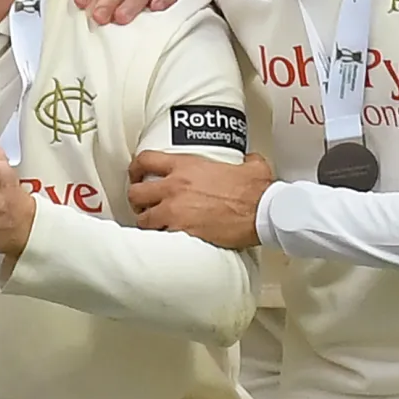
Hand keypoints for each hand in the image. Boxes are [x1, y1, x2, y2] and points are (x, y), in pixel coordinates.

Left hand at [128, 149, 272, 249]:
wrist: (263, 213)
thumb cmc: (257, 193)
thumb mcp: (252, 167)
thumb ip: (245, 161)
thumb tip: (249, 160)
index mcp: (187, 166)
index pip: (145, 159)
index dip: (136, 168)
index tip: (136, 175)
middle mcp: (175, 186)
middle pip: (135, 192)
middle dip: (137, 200)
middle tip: (144, 205)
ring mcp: (175, 209)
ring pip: (142, 217)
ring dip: (147, 222)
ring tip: (156, 225)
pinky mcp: (182, 230)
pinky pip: (158, 236)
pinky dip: (159, 238)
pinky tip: (167, 239)